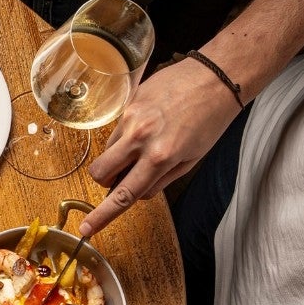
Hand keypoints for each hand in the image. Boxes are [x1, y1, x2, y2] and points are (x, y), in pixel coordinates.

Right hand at [79, 59, 242, 235]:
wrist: (216, 76)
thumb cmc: (210, 120)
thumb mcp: (191, 160)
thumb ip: (159, 180)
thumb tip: (135, 193)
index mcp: (160, 157)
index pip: (123, 194)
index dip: (103, 215)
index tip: (87, 228)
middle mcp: (140, 138)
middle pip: (100, 172)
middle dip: (105, 181)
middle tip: (122, 176)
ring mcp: (131, 118)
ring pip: (107, 151)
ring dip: (118, 157)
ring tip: (146, 144)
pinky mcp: (128, 102)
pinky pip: (117, 129)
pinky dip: (127, 135)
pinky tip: (150, 124)